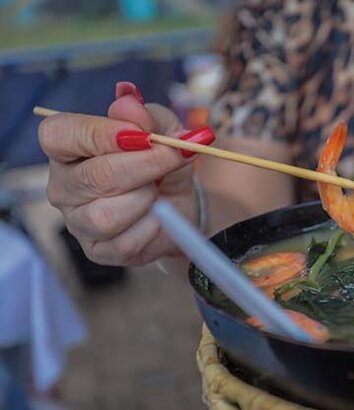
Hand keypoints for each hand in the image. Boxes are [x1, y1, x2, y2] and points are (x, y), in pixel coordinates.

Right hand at [38, 83, 210, 265]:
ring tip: (157, 191)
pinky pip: (126, 242)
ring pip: (107, 215)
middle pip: (96, 176)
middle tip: (175, 156)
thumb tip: (128, 101)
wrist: (179, 202)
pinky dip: (153, 226)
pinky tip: (157, 216)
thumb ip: (147, 116)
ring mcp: (77, 221)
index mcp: (67, 149)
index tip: (141, 135)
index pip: (60, 135)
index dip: (100, 134)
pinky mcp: (99, 251)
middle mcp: (63, 186)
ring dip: (147, 200)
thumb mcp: (162, 129)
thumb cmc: (160, 160)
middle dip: (146, 165)